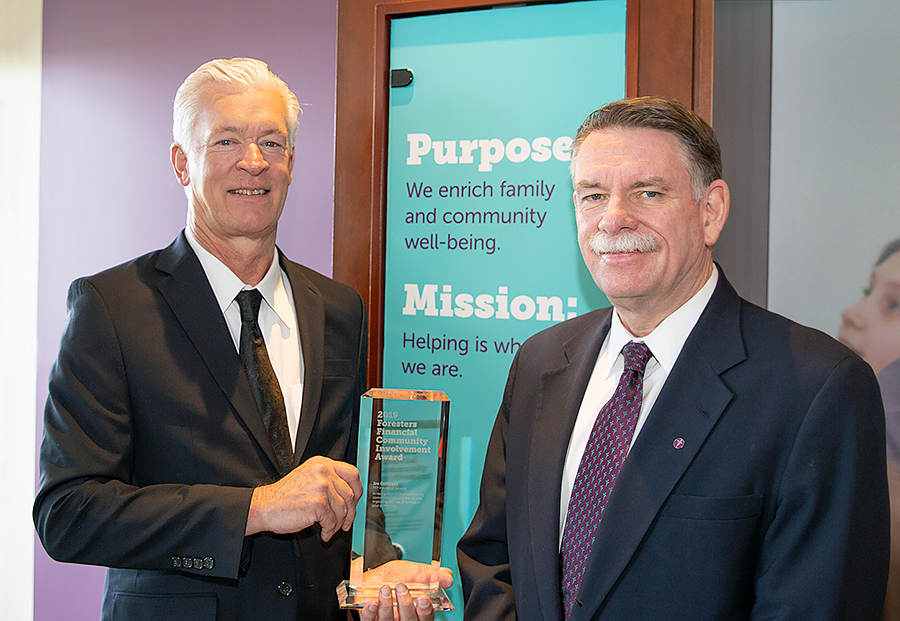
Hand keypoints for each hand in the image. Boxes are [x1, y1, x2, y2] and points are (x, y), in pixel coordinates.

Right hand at [245, 456, 361, 540]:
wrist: (264, 506)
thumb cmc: (283, 496)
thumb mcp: (308, 477)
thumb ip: (327, 480)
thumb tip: (348, 495)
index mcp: (322, 463)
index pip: (352, 474)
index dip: (358, 490)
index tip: (356, 501)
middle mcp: (324, 472)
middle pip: (350, 494)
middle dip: (350, 513)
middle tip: (345, 522)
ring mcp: (322, 486)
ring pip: (343, 510)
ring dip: (338, 524)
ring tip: (330, 529)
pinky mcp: (318, 503)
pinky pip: (332, 521)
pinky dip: (329, 530)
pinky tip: (324, 533)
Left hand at [355, 561, 452, 620]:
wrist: (376, 572)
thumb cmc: (398, 576)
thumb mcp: (417, 572)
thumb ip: (434, 575)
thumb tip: (448, 578)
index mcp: (418, 612)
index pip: (425, 617)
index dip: (425, 610)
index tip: (423, 598)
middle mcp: (403, 620)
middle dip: (406, 606)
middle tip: (401, 587)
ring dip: (387, 607)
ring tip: (385, 590)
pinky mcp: (371, 620)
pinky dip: (370, 614)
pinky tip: (372, 604)